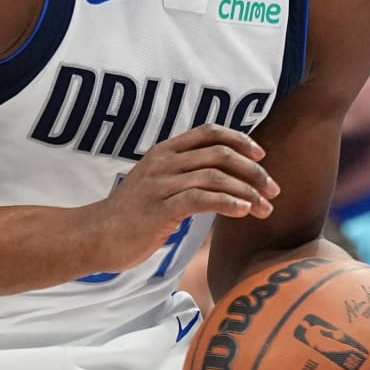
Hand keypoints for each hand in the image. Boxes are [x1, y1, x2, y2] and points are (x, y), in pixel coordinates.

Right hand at [85, 126, 277, 273]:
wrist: (95, 237)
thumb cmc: (129, 217)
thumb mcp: (156, 186)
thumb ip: (183, 178)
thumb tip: (220, 182)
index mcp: (164, 152)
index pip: (209, 132)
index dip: (240, 139)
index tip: (261, 155)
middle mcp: (164, 163)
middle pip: (220, 154)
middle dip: (254, 170)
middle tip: (274, 189)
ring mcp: (161, 184)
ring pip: (216, 176)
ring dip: (247, 191)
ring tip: (265, 207)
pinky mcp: (160, 209)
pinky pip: (201, 199)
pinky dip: (228, 203)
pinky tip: (244, 211)